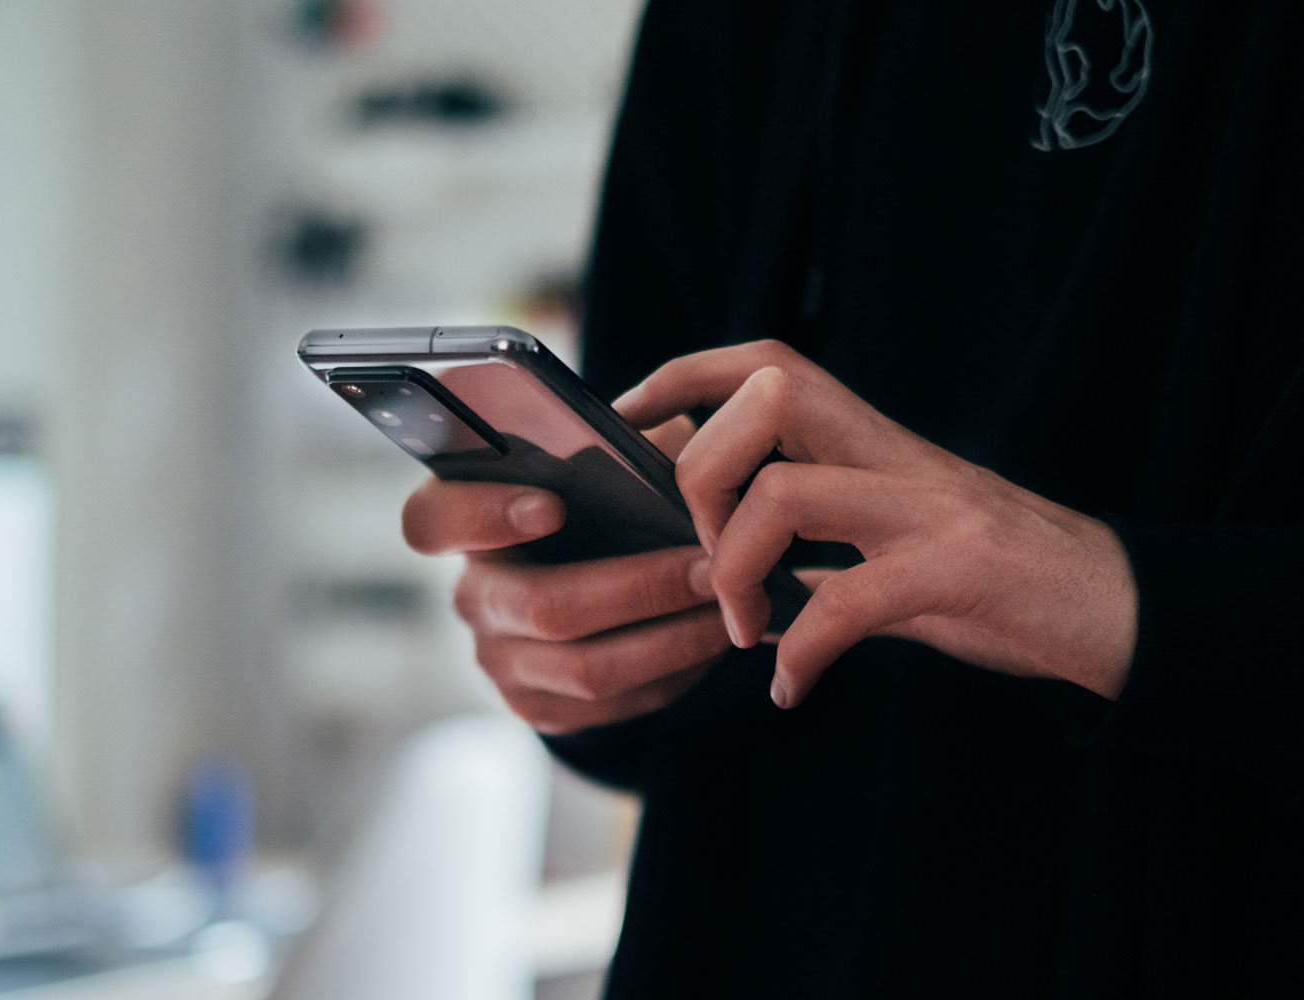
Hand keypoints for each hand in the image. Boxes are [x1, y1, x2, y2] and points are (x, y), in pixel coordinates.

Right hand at [401, 417, 729, 733]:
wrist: (594, 576)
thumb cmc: (601, 501)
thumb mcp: (604, 460)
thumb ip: (621, 447)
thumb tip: (671, 453)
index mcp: (465, 520)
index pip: (433, 520)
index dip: (484, 515)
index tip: (553, 504)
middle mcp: (472, 595)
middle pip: (543, 607)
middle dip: (640, 588)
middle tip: (711, 567)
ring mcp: (498, 659)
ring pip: (587, 669)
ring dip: (672, 639)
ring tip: (730, 607)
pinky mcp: (536, 706)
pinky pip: (610, 705)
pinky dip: (673, 673)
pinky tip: (711, 641)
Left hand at [614, 340, 1137, 708]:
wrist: (1115, 607)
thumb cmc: (994, 578)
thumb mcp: (892, 546)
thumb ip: (818, 546)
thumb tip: (727, 567)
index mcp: (871, 441)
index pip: (765, 363)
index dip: (683, 375)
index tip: (629, 420)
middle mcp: (894, 456)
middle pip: (765, 398)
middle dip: (702, 475)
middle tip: (706, 557)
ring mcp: (928, 508)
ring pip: (787, 493)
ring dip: (738, 570)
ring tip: (744, 629)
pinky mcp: (958, 570)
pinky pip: (849, 602)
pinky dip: (803, 652)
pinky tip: (792, 687)